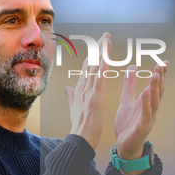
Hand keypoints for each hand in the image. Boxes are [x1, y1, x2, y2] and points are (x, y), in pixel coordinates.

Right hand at [65, 33, 110, 149]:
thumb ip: (71, 96)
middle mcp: (83, 87)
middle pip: (91, 64)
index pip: (87, 69)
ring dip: (101, 52)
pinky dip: (103, 65)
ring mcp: (88, 91)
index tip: (98, 45)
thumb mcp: (74, 108)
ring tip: (107, 38)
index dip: (93, 55)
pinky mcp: (95, 96)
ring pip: (95, 67)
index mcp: (81, 90)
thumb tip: (67, 88)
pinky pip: (99, 77)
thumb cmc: (79, 126)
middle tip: (105, 35)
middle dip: (98, 48)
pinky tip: (106, 55)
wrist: (80, 139)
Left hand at [114, 61, 168, 170]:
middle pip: (158, 91)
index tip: (163, 62)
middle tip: (162, 64)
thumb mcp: (126, 100)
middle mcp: (151, 108)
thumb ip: (129, 85)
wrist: (124, 145)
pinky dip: (147, 102)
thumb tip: (133, 67)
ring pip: (155, 100)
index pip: (156, 85)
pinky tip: (147, 92)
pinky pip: (146, 112)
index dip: (160, 74)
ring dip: (156, 87)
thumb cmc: (127, 124)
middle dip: (160, 78)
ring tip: (156, 74)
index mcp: (146, 102)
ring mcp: (148, 117)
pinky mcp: (143, 126)